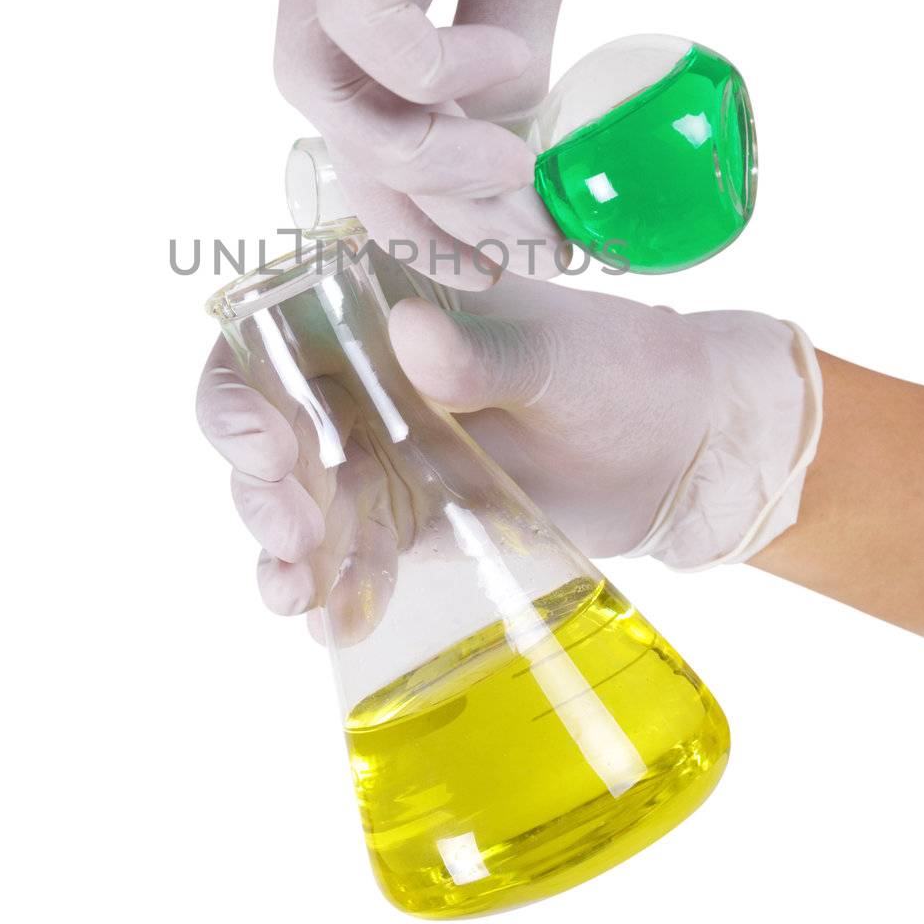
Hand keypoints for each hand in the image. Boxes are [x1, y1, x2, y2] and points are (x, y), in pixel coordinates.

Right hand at [196, 261, 821, 629]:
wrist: (680, 452)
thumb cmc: (624, 370)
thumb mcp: (559, 356)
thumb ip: (484, 354)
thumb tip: (409, 334)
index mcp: (379, 302)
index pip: (272, 333)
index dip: (242, 388)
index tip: (265, 444)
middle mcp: (361, 374)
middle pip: (267, 428)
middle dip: (261, 486)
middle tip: (293, 531)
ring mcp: (380, 449)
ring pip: (296, 499)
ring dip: (285, 548)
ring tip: (296, 594)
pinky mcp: (406, 515)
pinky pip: (350, 552)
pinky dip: (337, 588)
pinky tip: (337, 620)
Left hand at [267, 0, 698, 286]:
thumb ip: (506, 47)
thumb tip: (508, 145)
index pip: (338, 83)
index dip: (399, 183)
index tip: (477, 247)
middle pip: (314, 100)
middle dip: (406, 197)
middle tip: (500, 245)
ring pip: (318, 81)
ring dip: (423, 160)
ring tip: (515, 176)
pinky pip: (367, 24)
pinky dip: (437, 76)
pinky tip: (509, 65)